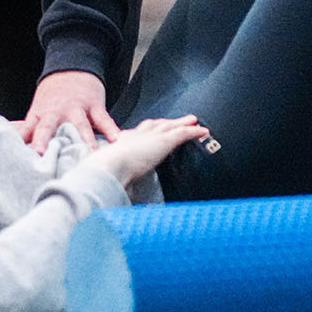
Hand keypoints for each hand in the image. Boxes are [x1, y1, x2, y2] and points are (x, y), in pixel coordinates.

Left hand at [13, 69, 118, 154]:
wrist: (72, 68)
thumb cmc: (53, 96)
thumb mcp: (36, 111)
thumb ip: (27, 130)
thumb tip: (12, 145)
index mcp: (40, 116)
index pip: (29, 131)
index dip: (24, 142)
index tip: (23, 156)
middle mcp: (56, 113)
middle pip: (48, 127)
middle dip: (44, 140)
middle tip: (41, 154)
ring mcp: (76, 108)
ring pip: (80, 126)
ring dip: (84, 140)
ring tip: (88, 154)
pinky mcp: (94, 105)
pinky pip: (104, 119)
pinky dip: (111, 129)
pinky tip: (117, 140)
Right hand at [84, 116, 209, 187]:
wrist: (111, 165)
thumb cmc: (108, 171)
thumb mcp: (113, 172)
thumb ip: (120, 179)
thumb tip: (121, 191)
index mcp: (125, 142)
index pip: (138, 133)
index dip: (146, 130)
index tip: (150, 129)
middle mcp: (139, 135)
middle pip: (156, 125)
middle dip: (166, 122)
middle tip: (176, 120)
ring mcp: (152, 136)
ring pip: (171, 126)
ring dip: (182, 123)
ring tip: (193, 121)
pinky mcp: (164, 141)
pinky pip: (183, 134)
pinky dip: (194, 131)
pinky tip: (203, 131)